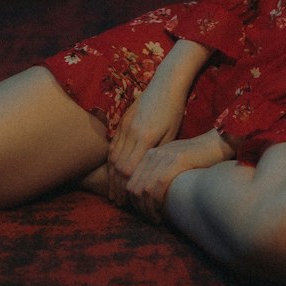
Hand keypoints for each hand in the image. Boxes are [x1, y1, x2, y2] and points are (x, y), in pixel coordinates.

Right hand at [107, 85, 184, 206]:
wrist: (165, 83)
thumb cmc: (174, 110)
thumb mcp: (171, 133)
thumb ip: (158, 153)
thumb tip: (148, 174)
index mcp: (145, 137)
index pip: (128, 169)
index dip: (126, 186)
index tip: (127, 200)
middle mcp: (130, 132)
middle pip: (117, 165)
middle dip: (116, 185)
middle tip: (117, 201)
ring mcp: (124, 125)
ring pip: (112, 155)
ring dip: (111, 174)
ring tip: (113, 190)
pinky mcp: (122, 120)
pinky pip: (112, 143)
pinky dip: (111, 159)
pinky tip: (113, 170)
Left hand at [125, 129, 234, 222]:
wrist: (217, 144)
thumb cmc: (198, 158)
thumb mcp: (173, 162)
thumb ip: (159, 173)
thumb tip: (148, 197)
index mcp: (150, 154)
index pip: (130, 182)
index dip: (133, 203)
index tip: (144, 215)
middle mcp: (153, 154)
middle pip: (134, 187)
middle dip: (139, 209)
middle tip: (150, 220)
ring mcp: (164, 157)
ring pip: (143, 189)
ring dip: (147, 210)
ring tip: (157, 219)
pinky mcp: (175, 161)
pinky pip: (157, 187)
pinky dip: (156, 204)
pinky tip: (163, 214)